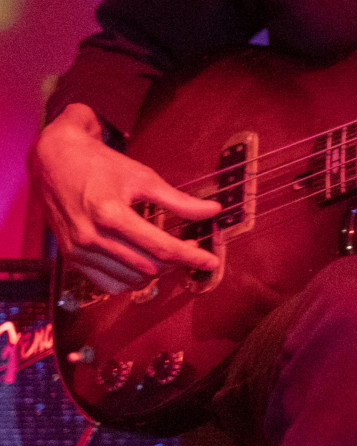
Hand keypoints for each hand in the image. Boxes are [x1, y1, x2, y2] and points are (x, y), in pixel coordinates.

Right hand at [29, 103, 221, 293]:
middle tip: (190, 248)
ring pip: (131, 280)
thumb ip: (178, 200)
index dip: (191, 256)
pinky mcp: (71, 258)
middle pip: (149, 267)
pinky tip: (143, 266)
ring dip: (156, 273)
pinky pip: (108, 284)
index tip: (212, 261)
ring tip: (168, 255)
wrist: (54, 160)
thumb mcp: (142, 177)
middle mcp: (92, 237)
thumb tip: (213, 211)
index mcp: (110, 214)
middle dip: (176, 262)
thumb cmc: (100, 165)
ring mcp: (78, 251)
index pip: (161, 247)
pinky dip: (131, 280)